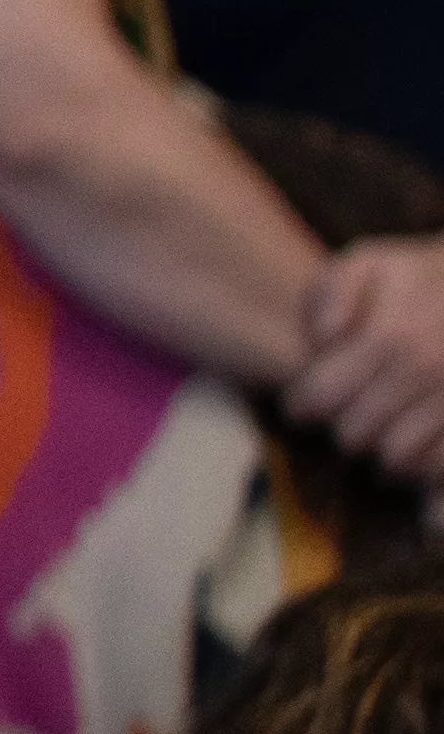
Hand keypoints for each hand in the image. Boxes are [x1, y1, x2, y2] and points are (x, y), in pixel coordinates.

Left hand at [288, 237, 443, 484]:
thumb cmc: (422, 278)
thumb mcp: (371, 264)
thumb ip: (330, 292)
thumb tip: (322, 340)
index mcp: (392, 337)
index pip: (318, 400)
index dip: (303, 406)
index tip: (306, 401)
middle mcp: (429, 371)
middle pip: (354, 437)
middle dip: (346, 425)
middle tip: (354, 408)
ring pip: (398, 460)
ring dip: (387, 447)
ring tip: (389, 420)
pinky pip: (438, 469)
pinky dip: (425, 463)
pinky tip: (422, 436)